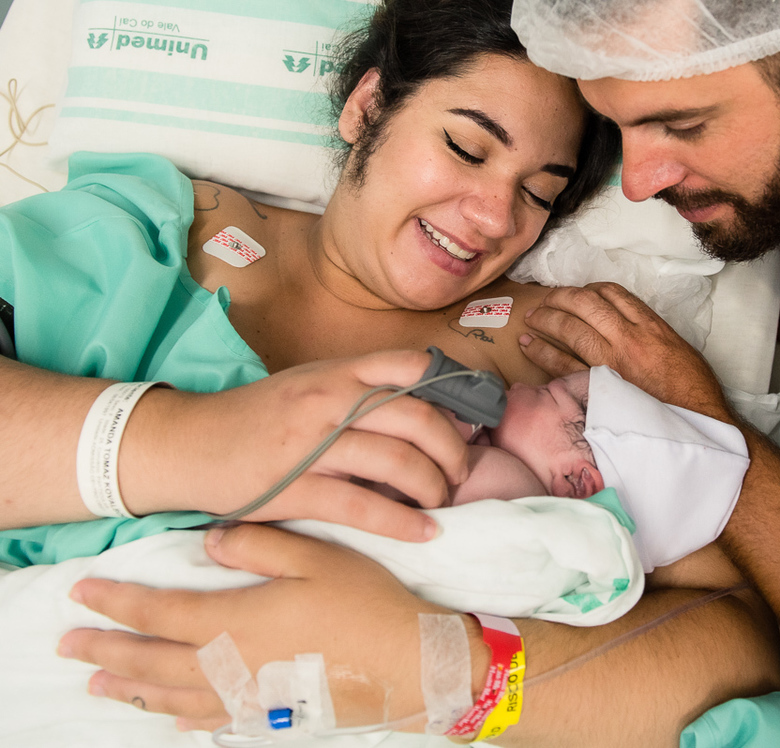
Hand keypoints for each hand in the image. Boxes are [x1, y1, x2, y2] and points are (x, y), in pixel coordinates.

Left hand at [57, 524, 446, 731]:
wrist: (408, 664)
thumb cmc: (366, 604)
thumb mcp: (318, 558)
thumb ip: (260, 545)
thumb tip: (209, 541)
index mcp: (237, 621)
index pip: (160, 614)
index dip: (117, 603)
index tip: (82, 594)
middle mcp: (230, 666)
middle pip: (151, 661)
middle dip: (106, 651)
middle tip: (68, 646)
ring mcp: (247, 697)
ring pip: (171, 697)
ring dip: (130, 688)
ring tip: (100, 682)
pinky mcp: (268, 716)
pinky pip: (208, 722)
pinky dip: (178, 719)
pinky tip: (169, 717)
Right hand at [123, 351, 469, 541]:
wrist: (187, 443)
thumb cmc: (259, 417)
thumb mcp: (311, 384)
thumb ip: (362, 390)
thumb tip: (429, 408)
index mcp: (338, 372)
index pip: (413, 365)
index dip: (454, 391)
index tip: (472, 418)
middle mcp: (329, 401)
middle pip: (417, 417)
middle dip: (453, 449)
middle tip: (461, 473)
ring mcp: (311, 445)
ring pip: (396, 462)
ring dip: (433, 487)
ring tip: (441, 501)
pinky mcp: (293, 489)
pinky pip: (362, 507)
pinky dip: (403, 522)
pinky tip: (424, 533)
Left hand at [520, 282, 730, 419]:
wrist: (697, 421)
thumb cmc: (693, 389)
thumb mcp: (678, 348)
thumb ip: (652, 333)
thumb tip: (630, 329)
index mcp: (650, 325)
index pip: (613, 294)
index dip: (589, 289)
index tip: (578, 293)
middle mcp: (629, 336)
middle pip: (585, 303)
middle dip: (561, 297)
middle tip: (546, 300)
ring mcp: (612, 360)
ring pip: (571, 328)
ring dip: (547, 318)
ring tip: (532, 317)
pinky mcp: (599, 386)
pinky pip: (563, 363)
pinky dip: (543, 352)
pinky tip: (529, 344)